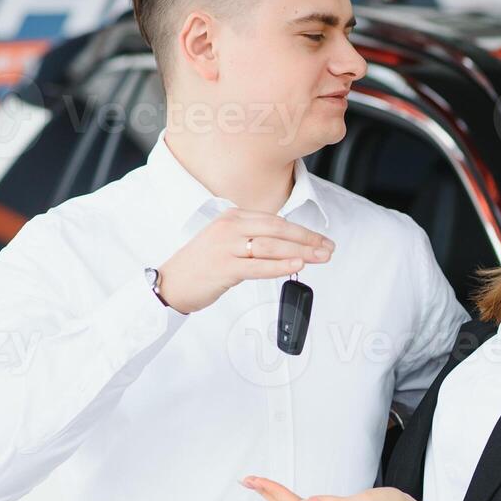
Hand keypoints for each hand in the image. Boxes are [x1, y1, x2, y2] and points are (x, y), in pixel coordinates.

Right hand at [159, 208, 334, 314]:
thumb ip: (255, 240)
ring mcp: (225, 247)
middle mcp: (230, 227)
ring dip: (300, 251)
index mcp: (233, 217)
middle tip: (328, 249)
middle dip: (307, 239)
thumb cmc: (203, 264)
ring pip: (270, 246)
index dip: (303, 231)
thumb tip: (289, 247)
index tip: (322, 240)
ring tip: (320, 258)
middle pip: (277, 230)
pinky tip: (297, 266)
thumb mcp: (228, 242)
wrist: (171, 282)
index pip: (276, 221)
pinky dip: (279, 265)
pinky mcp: (223, 267)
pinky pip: (257, 266)